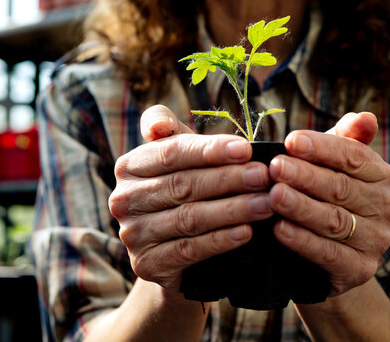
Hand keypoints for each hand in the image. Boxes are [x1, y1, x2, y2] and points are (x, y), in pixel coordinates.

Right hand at [108, 105, 272, 292]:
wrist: (172, 252)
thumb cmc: (182, 191)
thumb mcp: (176, 158)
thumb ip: (169, 131)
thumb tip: (158, 125)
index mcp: (130, 166)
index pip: (172, 153)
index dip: (210, 151)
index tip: (246, 150)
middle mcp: (124, 200)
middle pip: (183, 185)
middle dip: (228, 179)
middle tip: (264, 176)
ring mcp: (133, 234)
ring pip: (189, 218)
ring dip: (232, 210)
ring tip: (265, 203)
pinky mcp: (148, 264)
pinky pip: (190, 250)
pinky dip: (221, 240)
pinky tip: (246, 232)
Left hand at [269, 112, 389, 295]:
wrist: (329, 257)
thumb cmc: (327, 198)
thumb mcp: (335, 167)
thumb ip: (346, 140)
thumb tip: (365, 117)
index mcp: (382, 176)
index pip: (353, 157)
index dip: (322, 148)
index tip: (291, 141)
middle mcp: (385, 207)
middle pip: (342, 188)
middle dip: (305, 176)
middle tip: (274, 167)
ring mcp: (376, 241)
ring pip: (334, 220)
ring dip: (301, 207)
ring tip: (273, 195)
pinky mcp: (360, 270)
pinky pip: (329, 253)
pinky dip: (302, 240)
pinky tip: (279, 229)